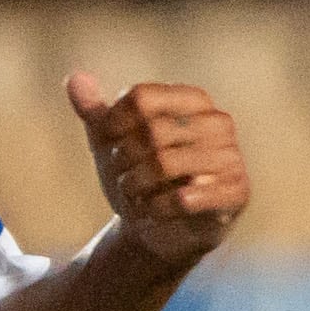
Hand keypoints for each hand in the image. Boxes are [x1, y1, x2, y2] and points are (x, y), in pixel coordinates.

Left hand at [67, 74, 246, 273]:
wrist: (161, 231)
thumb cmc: (140, 178)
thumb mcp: (112, 145)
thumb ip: (95, 113)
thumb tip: (74, 79)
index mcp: (193, 100)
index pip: (142, 97)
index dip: (112, 123)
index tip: (105, 145)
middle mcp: (219, 123)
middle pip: (152, 132)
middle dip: (122, 161)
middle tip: (120, 180)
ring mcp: (231, 158)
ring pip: (165, 164)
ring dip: (136, 186)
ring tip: (132, 197)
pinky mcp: (235, 193)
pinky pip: (184, 198)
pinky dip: (156, 209)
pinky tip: (151, 214)